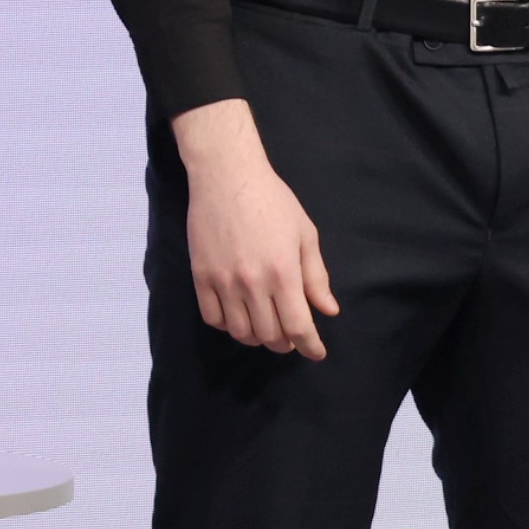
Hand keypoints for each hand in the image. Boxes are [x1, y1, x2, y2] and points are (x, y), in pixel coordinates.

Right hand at [170, 98, 336, 360]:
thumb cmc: (272, 201)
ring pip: (240, 332)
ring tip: (265, 328)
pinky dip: (227, 325)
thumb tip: (328, 310)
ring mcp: (223, 281)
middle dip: (286, 343)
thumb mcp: (305, 234)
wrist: (226, 176)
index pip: (298, 327)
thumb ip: (316, 276)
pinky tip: (237, 316)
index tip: (316, 352)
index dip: (310, 346)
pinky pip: (212, 317)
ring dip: (257, 337)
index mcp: (283, 273)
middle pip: (270, 335)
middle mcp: (253, 283)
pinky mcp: (201, 275)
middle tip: (291, 336)